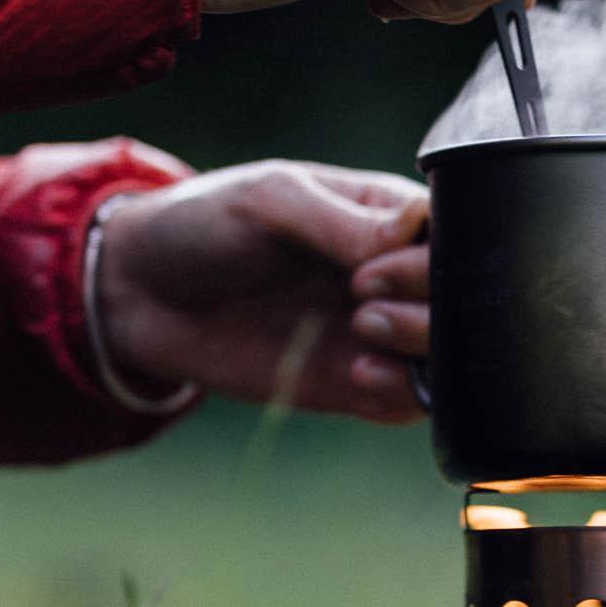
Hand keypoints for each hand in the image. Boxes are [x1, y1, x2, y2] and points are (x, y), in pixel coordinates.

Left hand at [93, 160, 429, 422]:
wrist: (139, 294)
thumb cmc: (205, 225)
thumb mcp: (272, 203)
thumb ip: (347, 223)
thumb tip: (420, 226)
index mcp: (391, 217)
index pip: (458, 237)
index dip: (433, 257)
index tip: (373, 265)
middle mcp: (399, 277)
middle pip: (466, 301)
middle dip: (429, 304)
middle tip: (360, 301)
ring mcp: (380, 334)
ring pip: (450, 357)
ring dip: (421, 350)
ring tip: (361, 334)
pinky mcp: (355, 386)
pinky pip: (408, 403)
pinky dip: (398, 396)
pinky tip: (357, 378)